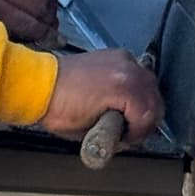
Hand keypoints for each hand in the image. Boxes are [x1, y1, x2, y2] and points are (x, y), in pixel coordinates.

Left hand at [40, 50, 164, 145]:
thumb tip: (126, 139)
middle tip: (131, 132)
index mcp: (123, 88)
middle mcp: (127, 69)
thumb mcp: (88, 132)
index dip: (139, 134)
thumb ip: (116, 135)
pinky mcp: (114, 56)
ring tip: (127, 117)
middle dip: (146, 119)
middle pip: (154, 99)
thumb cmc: (57, 106)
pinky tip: (123, 99)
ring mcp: (121, 59)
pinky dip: (135, 87)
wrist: (40, 84)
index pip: (148, 116)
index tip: (129, 140)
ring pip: (149, 85)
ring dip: (142, 103)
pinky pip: (136, 73)